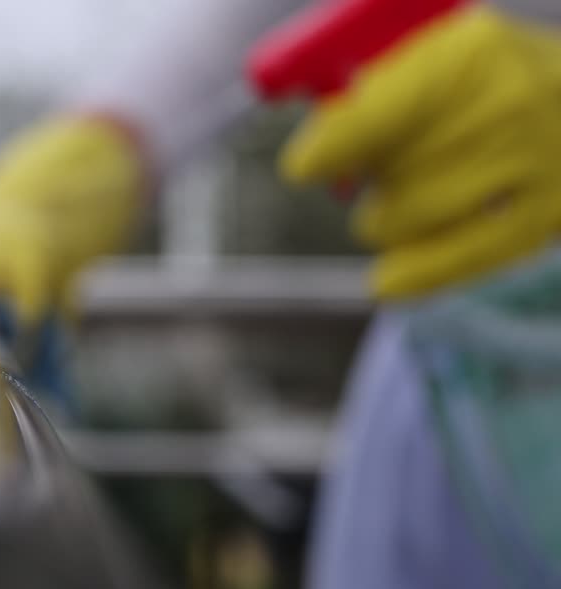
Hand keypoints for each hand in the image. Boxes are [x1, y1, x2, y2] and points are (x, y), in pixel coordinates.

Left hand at [282, 7, 560, 299]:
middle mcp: (502, 107)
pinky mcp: (542, 219)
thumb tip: (310, 152)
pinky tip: (386, 281)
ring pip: (405, 218)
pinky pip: (453, 261)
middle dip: (365, 177)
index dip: (331, 146)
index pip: (380, 113)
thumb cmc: (484, 80)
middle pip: (388, 173)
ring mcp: (529, 167)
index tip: (304, 168)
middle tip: (373, 169)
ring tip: (405, 194)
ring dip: (384, 217)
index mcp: (467, 54)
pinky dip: (410, 275)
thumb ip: (370, 90)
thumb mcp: (435, 55)